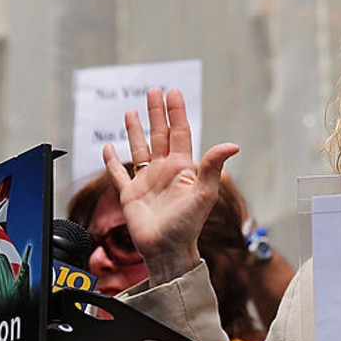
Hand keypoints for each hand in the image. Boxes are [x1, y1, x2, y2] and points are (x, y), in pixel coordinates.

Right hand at [102, 87, 239, 284]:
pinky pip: (118, 174)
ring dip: (135, 130)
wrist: (167, 250)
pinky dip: (111, 161)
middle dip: (157, 113)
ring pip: (139, 149)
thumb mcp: (204, 194)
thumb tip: (232, 145)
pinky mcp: (129, 194)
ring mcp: (146, 181)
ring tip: (132, 110)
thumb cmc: (188, 226)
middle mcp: (164, 171)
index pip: (179, 133)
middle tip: (154, 90)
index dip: (176, 112)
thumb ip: (213, 167)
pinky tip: (108, 147)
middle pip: (159, 134)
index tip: (173, 92)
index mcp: (182, 168)